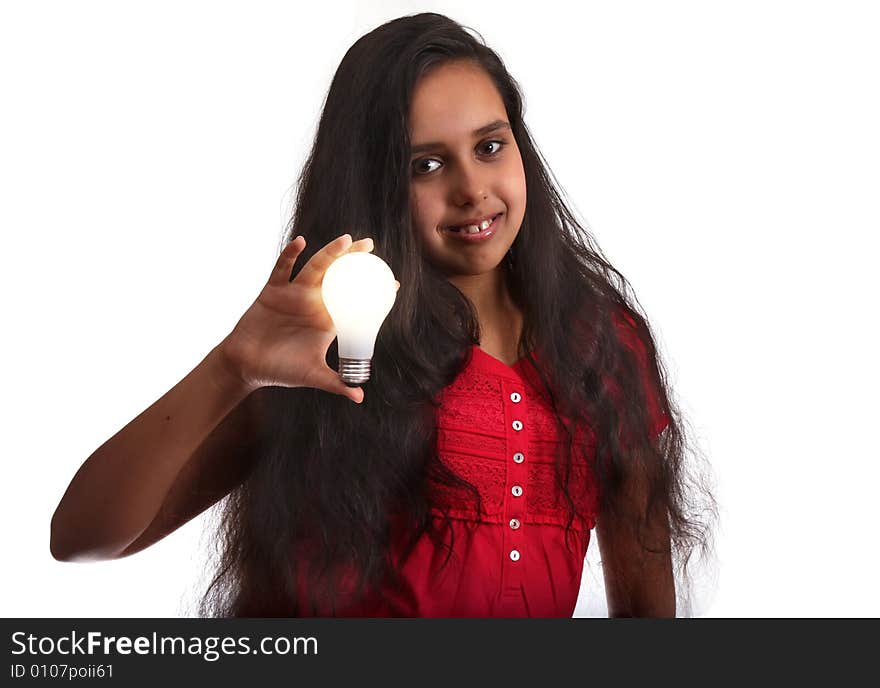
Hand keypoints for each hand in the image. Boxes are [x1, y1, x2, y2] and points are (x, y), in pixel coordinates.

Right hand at [220, 234, 398, 402]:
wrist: (248, 366)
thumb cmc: (282, 370)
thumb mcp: (313, 375)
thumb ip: (336, 383)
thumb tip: (359, 396)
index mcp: (327, 320)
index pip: (354, 301)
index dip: (371, 291)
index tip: (392, 282)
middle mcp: (314, 303)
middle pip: (337, 276)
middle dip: (353, 260)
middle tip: (369, 245)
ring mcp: (294, 294)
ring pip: (315, 268)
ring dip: (329, 253)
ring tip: (346, 240)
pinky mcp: (273, 291)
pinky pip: (283, 269)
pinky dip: (291, 255)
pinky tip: (302, 243)